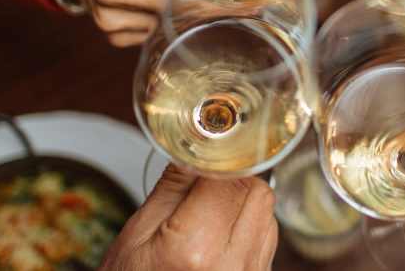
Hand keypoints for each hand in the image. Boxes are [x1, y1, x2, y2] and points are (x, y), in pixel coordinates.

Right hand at [100, 165, 277, 270]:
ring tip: (208, 216)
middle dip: (235, 179)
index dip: (218, 159)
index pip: (230, 179)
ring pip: (268, 212)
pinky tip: (219, 236)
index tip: (206, 152)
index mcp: (195, 250)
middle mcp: (232, 266)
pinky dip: (249, 226)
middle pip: (257, 192)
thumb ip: (174, 187)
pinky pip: (267, 238)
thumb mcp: (136, 235)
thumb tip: (198, 146)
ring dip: (244, 202)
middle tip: (203, 186)